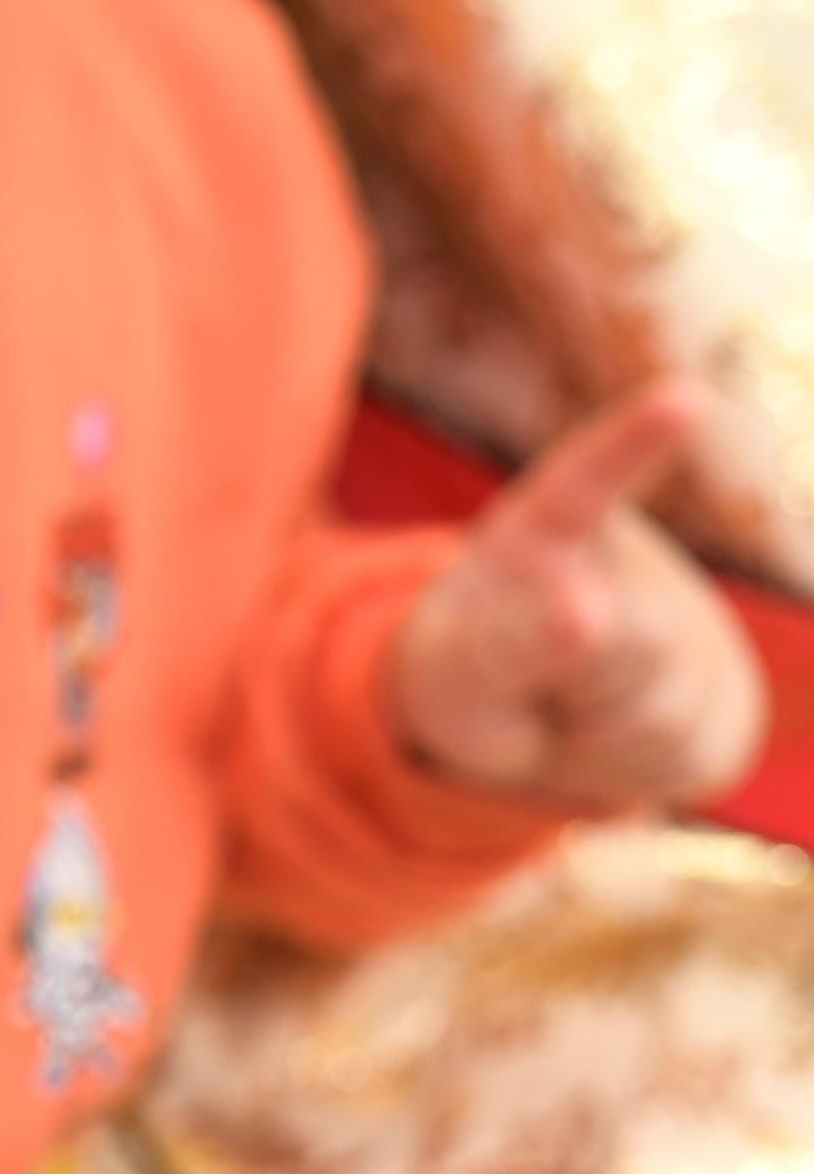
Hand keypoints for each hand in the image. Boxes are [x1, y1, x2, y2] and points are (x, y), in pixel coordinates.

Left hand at [389, 380, 768, 807]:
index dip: (636, 439)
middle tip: (531, 684)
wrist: (518, 719)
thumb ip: (508, 640)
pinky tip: (604, 738)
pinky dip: (627, 773)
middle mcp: (627, 565)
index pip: (586, 481)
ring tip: (560, 708)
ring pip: (658, 715)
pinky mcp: (721, 694)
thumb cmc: (467, 673)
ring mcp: (687, 627)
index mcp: (542, 532)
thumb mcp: (453, 664)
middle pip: (633, 640)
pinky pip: (682, 759)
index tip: (683, 400)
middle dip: (574, 686)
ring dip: (591, 740)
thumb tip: (591, 613)